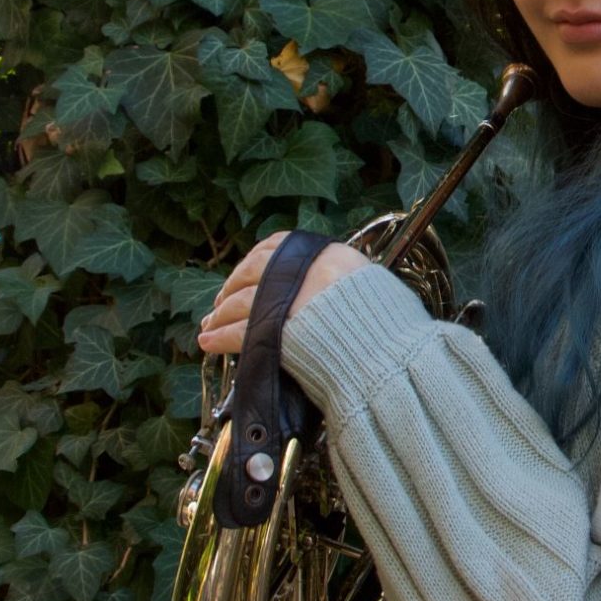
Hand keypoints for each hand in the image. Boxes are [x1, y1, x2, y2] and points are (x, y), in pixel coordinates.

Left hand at [198, 234, 372, 355]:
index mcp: (328, 255)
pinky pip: (239, 331)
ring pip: (241, 302)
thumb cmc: (388, 328)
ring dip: (220, 316)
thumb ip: (341, 281)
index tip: (243, 272)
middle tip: (220, 302)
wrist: (390, 356)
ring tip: (209, 327)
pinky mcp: (276, 329)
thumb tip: (328, 289)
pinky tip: (210, 343)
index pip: (277, 245)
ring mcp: (288, 299)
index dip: (254, 259)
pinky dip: (221, 337)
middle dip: (232, 287)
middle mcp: (305, 270)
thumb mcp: (370, 287)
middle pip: (253, 271)